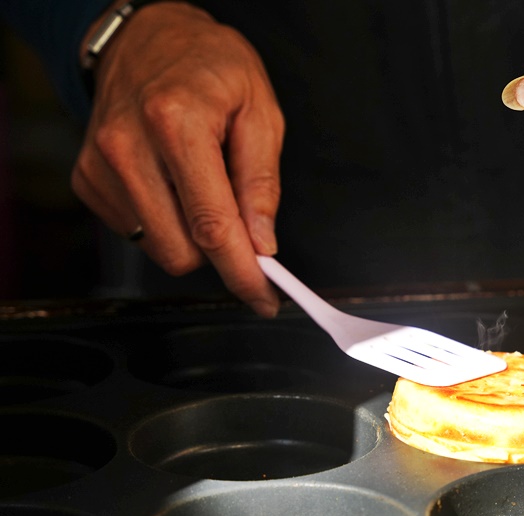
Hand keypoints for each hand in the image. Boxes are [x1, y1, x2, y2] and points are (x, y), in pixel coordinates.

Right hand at [72, 2, 283, 316]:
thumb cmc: (210, 67)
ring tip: (203, 185)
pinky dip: (166, 221)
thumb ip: (261, 183)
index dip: (242, 273)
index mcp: (176, 123)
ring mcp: (100, 166)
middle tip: (244, 228)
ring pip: (159, 249)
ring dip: (192, 236)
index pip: (211, 225)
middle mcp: (127, 147)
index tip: (264, 299)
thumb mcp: (260, 111)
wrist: (148, 38)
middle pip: (181, 250)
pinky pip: (138, 233)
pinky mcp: (87, 180)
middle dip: (221, 253)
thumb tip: (262, 243)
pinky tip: (173, 183)